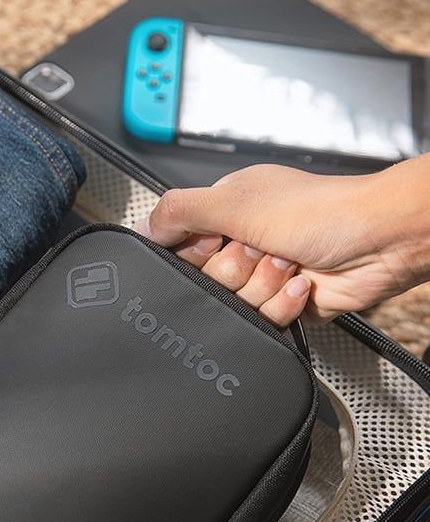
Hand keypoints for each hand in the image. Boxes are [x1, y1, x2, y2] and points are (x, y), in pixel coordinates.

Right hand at [134, 156, 429, 327]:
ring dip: (263, 284)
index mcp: (226, 212)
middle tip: (259, 248)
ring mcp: (262, 276)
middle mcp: (242, 243)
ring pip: (233, 304)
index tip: (211, 243)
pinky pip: (261, 321)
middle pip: (204, 280)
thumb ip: (180, 211)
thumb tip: (141, 229)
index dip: (192, 252)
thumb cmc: (323, 211)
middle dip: (234, 268)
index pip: (179, 245)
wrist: (380, 242)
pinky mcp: (281, 305)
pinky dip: (282, 303)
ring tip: (288, 263)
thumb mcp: (236, 200)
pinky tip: (300, 283)